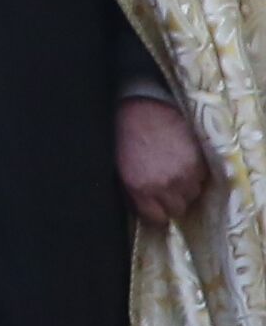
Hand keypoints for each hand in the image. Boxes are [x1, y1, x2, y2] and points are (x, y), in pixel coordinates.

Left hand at [120, 91, 214, 229]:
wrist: (142, 107)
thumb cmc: (125, 135)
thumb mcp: (121, 168)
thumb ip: (135, 191)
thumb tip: (146, 208)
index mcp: (139, 188)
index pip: (157, 218)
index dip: (158, 213)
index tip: (158, 207)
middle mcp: (164, 185)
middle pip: (178, 209)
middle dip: (173, 200)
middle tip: (168, 187)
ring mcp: (184, 174)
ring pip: (194, 194)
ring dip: (187, 187)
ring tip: (176, 171)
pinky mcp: (199, 162)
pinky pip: (204, 178)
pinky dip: (197, 174)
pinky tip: (185, 161)